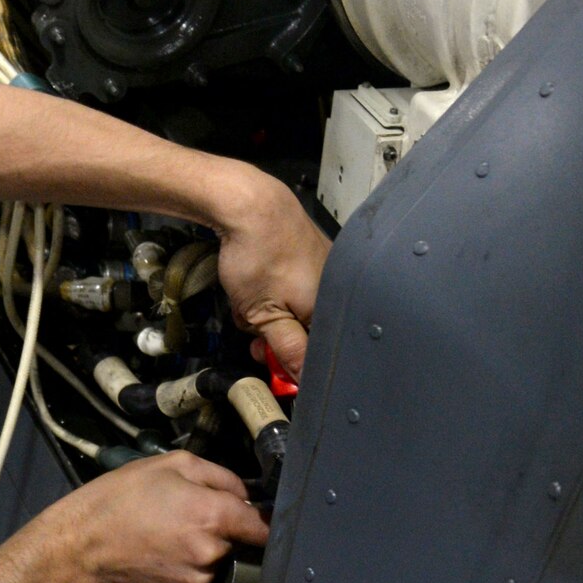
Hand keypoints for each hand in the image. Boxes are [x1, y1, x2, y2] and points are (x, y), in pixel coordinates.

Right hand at [0, 452, 268, 582]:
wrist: (83, 543)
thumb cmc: (119, 499)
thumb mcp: (169, 464)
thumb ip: (217, 474)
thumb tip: (244, 491)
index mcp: (214, 514)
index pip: (265, 523)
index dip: (264, 514)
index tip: (259, 511)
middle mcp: (212, 550)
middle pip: (240, 537)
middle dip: (224, 523)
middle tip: (190, 508)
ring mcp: (200, 576)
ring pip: (221, 556)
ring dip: (207, 544)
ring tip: (171, 527)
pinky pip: (204, 576)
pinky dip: (193, 563)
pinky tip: (166, 547)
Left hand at [211, 168, 330, 380]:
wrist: (249, 203)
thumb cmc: (260, 256)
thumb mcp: (265, 314)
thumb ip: (287, 348)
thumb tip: (303, 379)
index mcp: (330, 308)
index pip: (319, 350)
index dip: (292, 360)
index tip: (271, 360)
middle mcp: (334, 289)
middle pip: (307, 329)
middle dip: (275, 334)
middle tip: (252, 331)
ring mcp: (322, 268)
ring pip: (294, 307)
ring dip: (268, 311)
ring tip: (248, 299)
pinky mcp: (307, 253)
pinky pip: (290, 285)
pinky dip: (270, 289)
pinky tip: (254, 281)